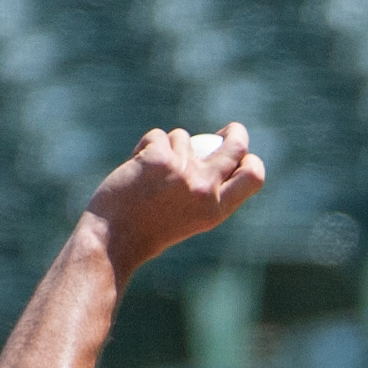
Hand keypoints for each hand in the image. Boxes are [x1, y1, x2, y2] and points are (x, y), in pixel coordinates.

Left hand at [84, 123, 265, 272]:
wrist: (114, 238)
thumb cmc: (148, 231)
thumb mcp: (191, 218)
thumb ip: (207, 193)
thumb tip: (218, 158)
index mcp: (217, 210)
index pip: (253, 177)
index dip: (251, 161)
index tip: (243, 155)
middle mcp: (205, 190)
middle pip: (236, 147)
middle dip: (236, 132)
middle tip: (228, 130)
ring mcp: (183, 172)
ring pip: (184, 138)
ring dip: (168, 147)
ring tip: (150, 174)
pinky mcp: (160, 158)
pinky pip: (159, 137)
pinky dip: (146, 147)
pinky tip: (135, 169)